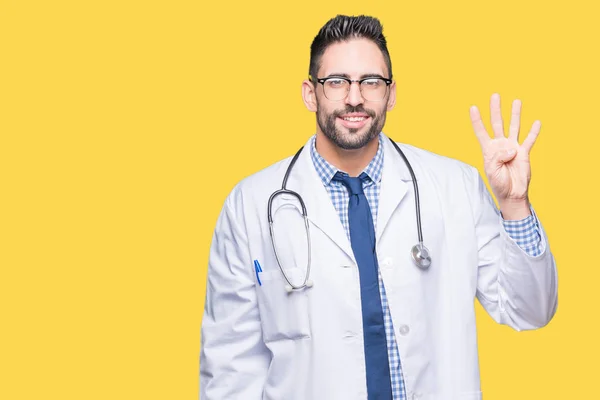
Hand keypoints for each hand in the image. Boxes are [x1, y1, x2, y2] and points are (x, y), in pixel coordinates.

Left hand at [469, 93, 540, 218]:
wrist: (512, 193)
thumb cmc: (499, 182)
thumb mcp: (492, 170)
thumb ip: (498, 158)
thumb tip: (511, 148)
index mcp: (488, 149)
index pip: (481, 131)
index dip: (477, 120)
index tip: (473, 107)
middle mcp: (500, 145)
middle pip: (497, 123)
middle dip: (496, 109)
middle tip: (495, 95)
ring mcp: (512, 147)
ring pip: (513, 127)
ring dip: (515, 114)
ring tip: (516, 101)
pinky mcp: (524, 153)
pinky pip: (529, 140)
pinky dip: (533, 131)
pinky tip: (536, 122)